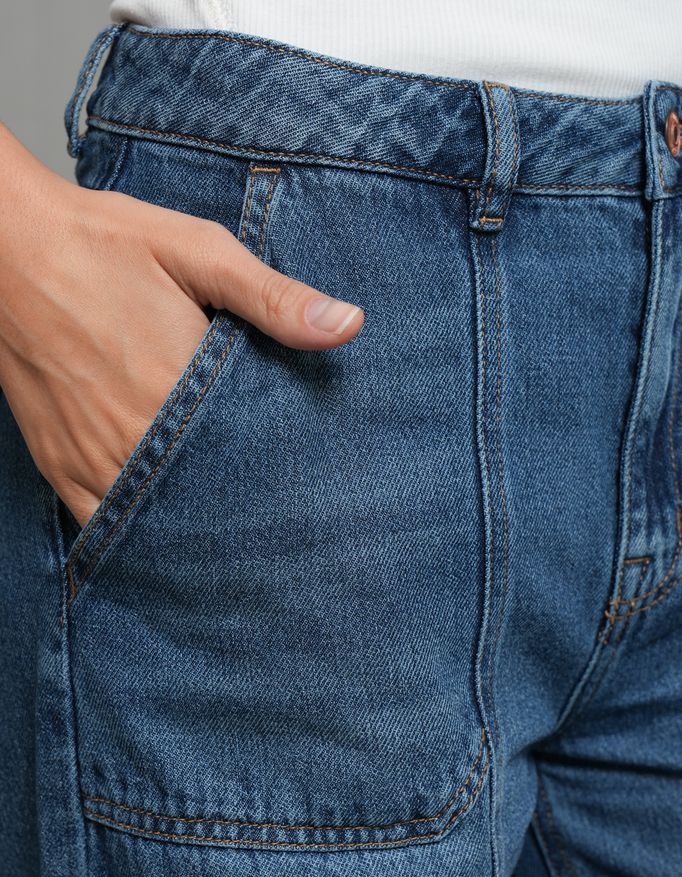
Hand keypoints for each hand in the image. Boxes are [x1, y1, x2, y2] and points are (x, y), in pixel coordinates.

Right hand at [0, 125, 363, 527]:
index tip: (308, 485)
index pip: (250, 461)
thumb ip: (273, 297)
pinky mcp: (57, 462)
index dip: (283, 478)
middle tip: (280, 515)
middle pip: (207, 500)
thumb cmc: (105, 243)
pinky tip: (167, 527)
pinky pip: (99, 522)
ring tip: (232, 526)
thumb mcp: (199, 251)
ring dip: (194, 524)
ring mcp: (88, 457)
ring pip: (155, 522)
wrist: (5, 243)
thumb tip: (349, 325)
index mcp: (176, 389)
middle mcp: (130, 437)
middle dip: (243, 507)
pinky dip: (137, 530)